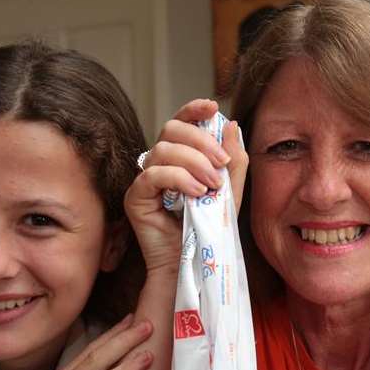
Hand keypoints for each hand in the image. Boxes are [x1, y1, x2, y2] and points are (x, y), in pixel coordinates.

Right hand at [125, 99, 248, 273]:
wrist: (193, 263)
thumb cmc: (209, 229)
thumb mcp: (230, 192)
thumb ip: (234, 161)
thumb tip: (231, 124)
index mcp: (180, 158)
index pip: (181, 123)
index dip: (193, 110)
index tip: (212, 106)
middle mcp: (159, 164)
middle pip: (171, 129)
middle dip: (200, 141)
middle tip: (221, 164)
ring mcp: (145, 179)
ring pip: (163, 149)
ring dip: (193, 163)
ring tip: (211, 186)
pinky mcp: (135, 198)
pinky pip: (153, 174)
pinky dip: (177, 178)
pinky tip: (195, 193)